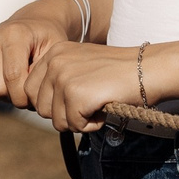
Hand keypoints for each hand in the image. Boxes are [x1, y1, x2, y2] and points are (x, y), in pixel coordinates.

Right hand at [0, 0, 76, 102]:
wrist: (33, 24)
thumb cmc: (46, 41)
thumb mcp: (54, 53)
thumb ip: (43, 73)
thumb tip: (30, 96)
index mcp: (14, 35)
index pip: (13, 77)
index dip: (23, 97)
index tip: (33, 97)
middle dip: (13, 97)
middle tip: (24, 88)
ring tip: (13, 84)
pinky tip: (0, 80)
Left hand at [15, 40, 147, 132]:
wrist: (148, 69)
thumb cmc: (119, 73)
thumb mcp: (81, 66)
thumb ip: (58, 80)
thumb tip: (39, 107)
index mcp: (53, 52)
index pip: (30, 91)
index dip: (53, 104)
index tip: (75, 100)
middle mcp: (54, 61)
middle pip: (40, 108)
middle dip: (64, 114)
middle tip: (88, 105)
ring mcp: (64, 77)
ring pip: (56, 120)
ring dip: (78, 120)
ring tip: (98, 104)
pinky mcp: (76, 94)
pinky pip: (74, 126)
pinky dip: (91, 125)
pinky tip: (104, 108)